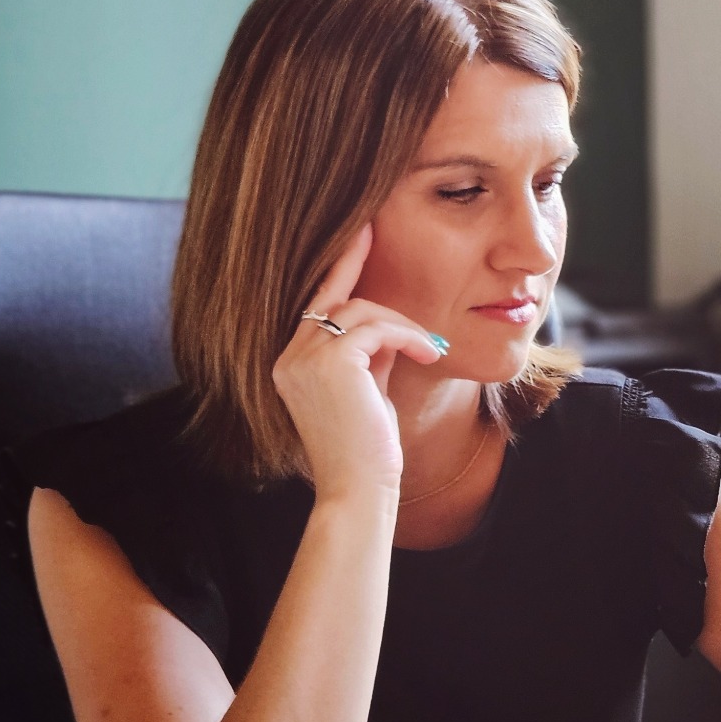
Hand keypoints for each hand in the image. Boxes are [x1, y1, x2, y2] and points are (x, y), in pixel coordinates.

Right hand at [271, 224, 445, 501]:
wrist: (362, 489)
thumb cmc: (370, 449)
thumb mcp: (368, 389)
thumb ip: (369, 354)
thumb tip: (388, 325)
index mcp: (291, 364)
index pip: (317, 305)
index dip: (339, 267)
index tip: (360, 232)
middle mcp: (288, 357)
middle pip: (337, 300)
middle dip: (364, 274)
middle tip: (381, 244)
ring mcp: (303, 358)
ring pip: (361, 309)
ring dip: (403, 325)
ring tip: (431, 349)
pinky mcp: (329, 362)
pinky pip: (376, 327)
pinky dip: (408, 335)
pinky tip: (430, 352)